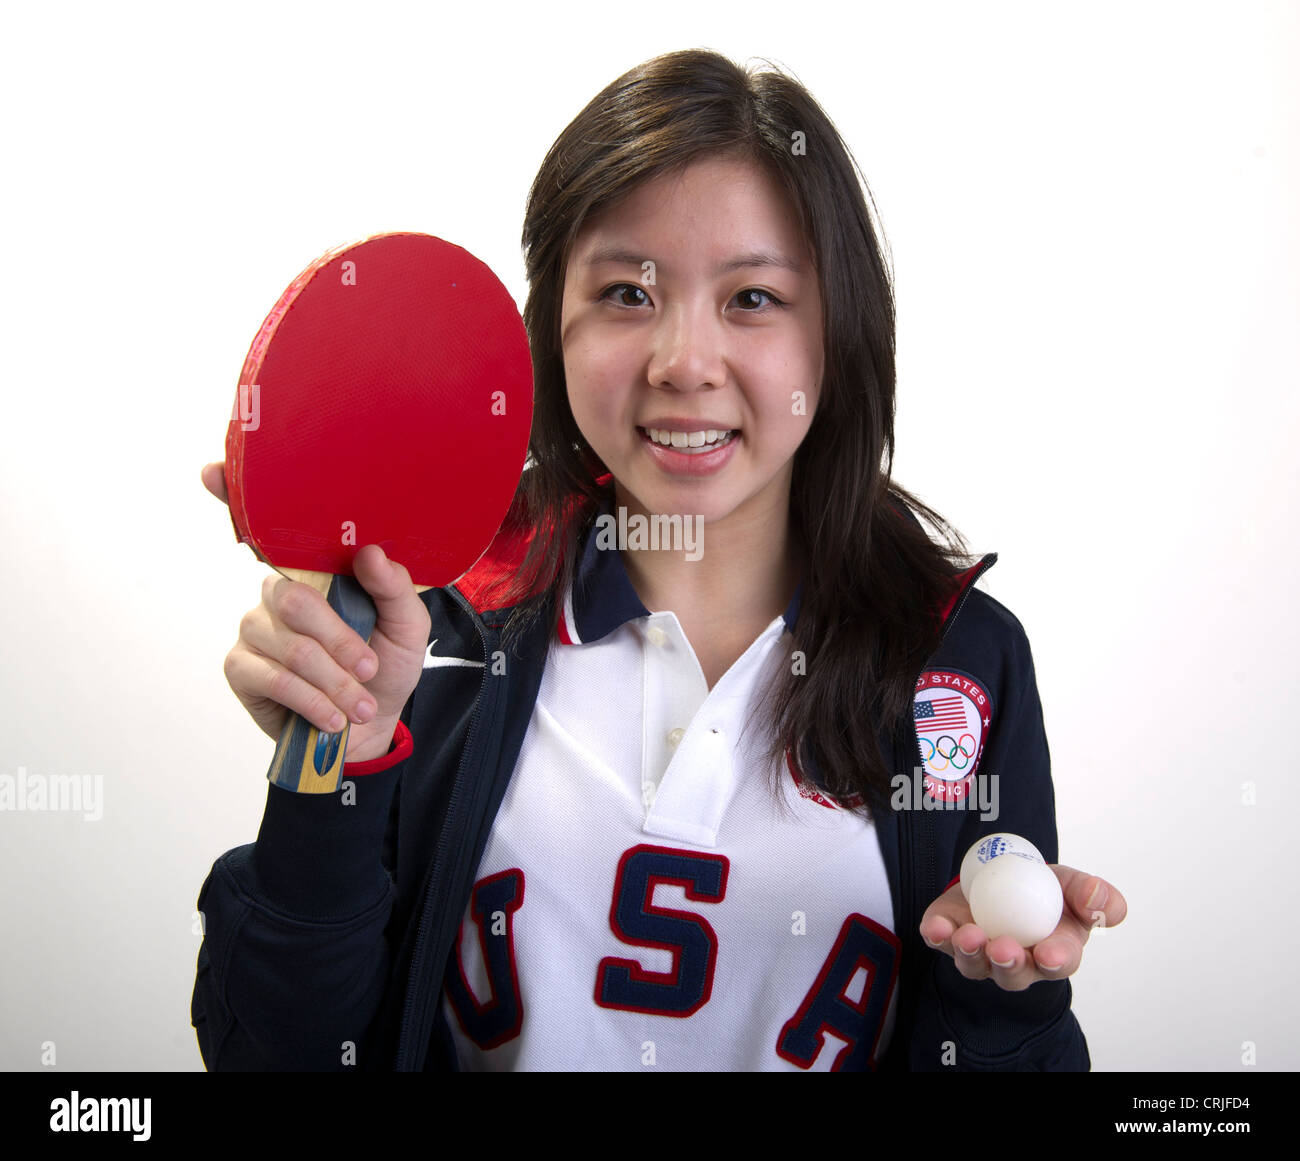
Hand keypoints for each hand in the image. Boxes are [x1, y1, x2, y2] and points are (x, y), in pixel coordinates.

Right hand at [203, 462, 431, 760]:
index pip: (269, 528)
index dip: (234, 496)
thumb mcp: (407, 626)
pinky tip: (333, 718)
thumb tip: (368, 552)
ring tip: (360, 705)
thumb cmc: (385, 666)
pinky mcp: (241, 668)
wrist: (372, 728)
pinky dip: (312, 700)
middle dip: (341, 642)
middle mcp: (278, 592)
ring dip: (335, 682)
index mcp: (315, 571)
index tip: (211, 472)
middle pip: (296, 599)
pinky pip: (273, 677)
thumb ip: (394, 588)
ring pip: (292, 646)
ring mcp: (256, 628)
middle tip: (369, 669)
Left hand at [919, 865, 1126, 991]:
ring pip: (973, 963)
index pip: (1058, 963)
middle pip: (1012, 973)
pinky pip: (940, 940)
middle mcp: (1015, 963)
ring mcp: (979, 953)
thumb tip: (1096, 900)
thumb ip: (1094, 895)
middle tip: (1004, 949)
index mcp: (1053, 954)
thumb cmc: (1045, 889)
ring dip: (970, 951)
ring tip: (969, 936)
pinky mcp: (948, 935)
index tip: (1049, 954)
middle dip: (1008, 963)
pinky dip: (936, 934)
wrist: (1005, 874)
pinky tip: (936, 926)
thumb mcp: (1074, 886)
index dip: (1054, 961)